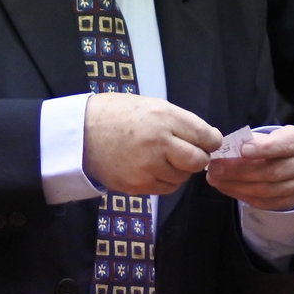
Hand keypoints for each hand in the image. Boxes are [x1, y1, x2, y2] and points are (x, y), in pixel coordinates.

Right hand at [83, 93, 216, 195]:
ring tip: (162, 158)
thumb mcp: (151, 105)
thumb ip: (180, 121)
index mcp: (163, 118)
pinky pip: (166, 188)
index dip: (211, 140)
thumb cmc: (117, 114)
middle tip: (188, 152)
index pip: (205, 136)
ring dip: (179, 170)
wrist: (81, 134)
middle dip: (198, 158)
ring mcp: (148, 168)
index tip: (209, 141)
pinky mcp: (138, 186)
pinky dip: (165, 180)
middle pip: (198, 161)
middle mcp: (159, 143)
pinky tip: (152, 168)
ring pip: (182, 177)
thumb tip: (208, 138)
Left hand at [206, 125, 293, 210]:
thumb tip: (227, 147)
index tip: (241, 149)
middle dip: (239, 170)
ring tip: (215, 178)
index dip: (263, 148)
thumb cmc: (279, 144)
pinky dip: (241, 195)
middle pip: (271, 171)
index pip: (283, 145)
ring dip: (236, 185)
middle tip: (215, 167)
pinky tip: (225, 187)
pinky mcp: (289, 202)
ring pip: (266, 190)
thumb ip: (254, 139)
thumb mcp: (273, 134)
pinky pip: (263, 202)